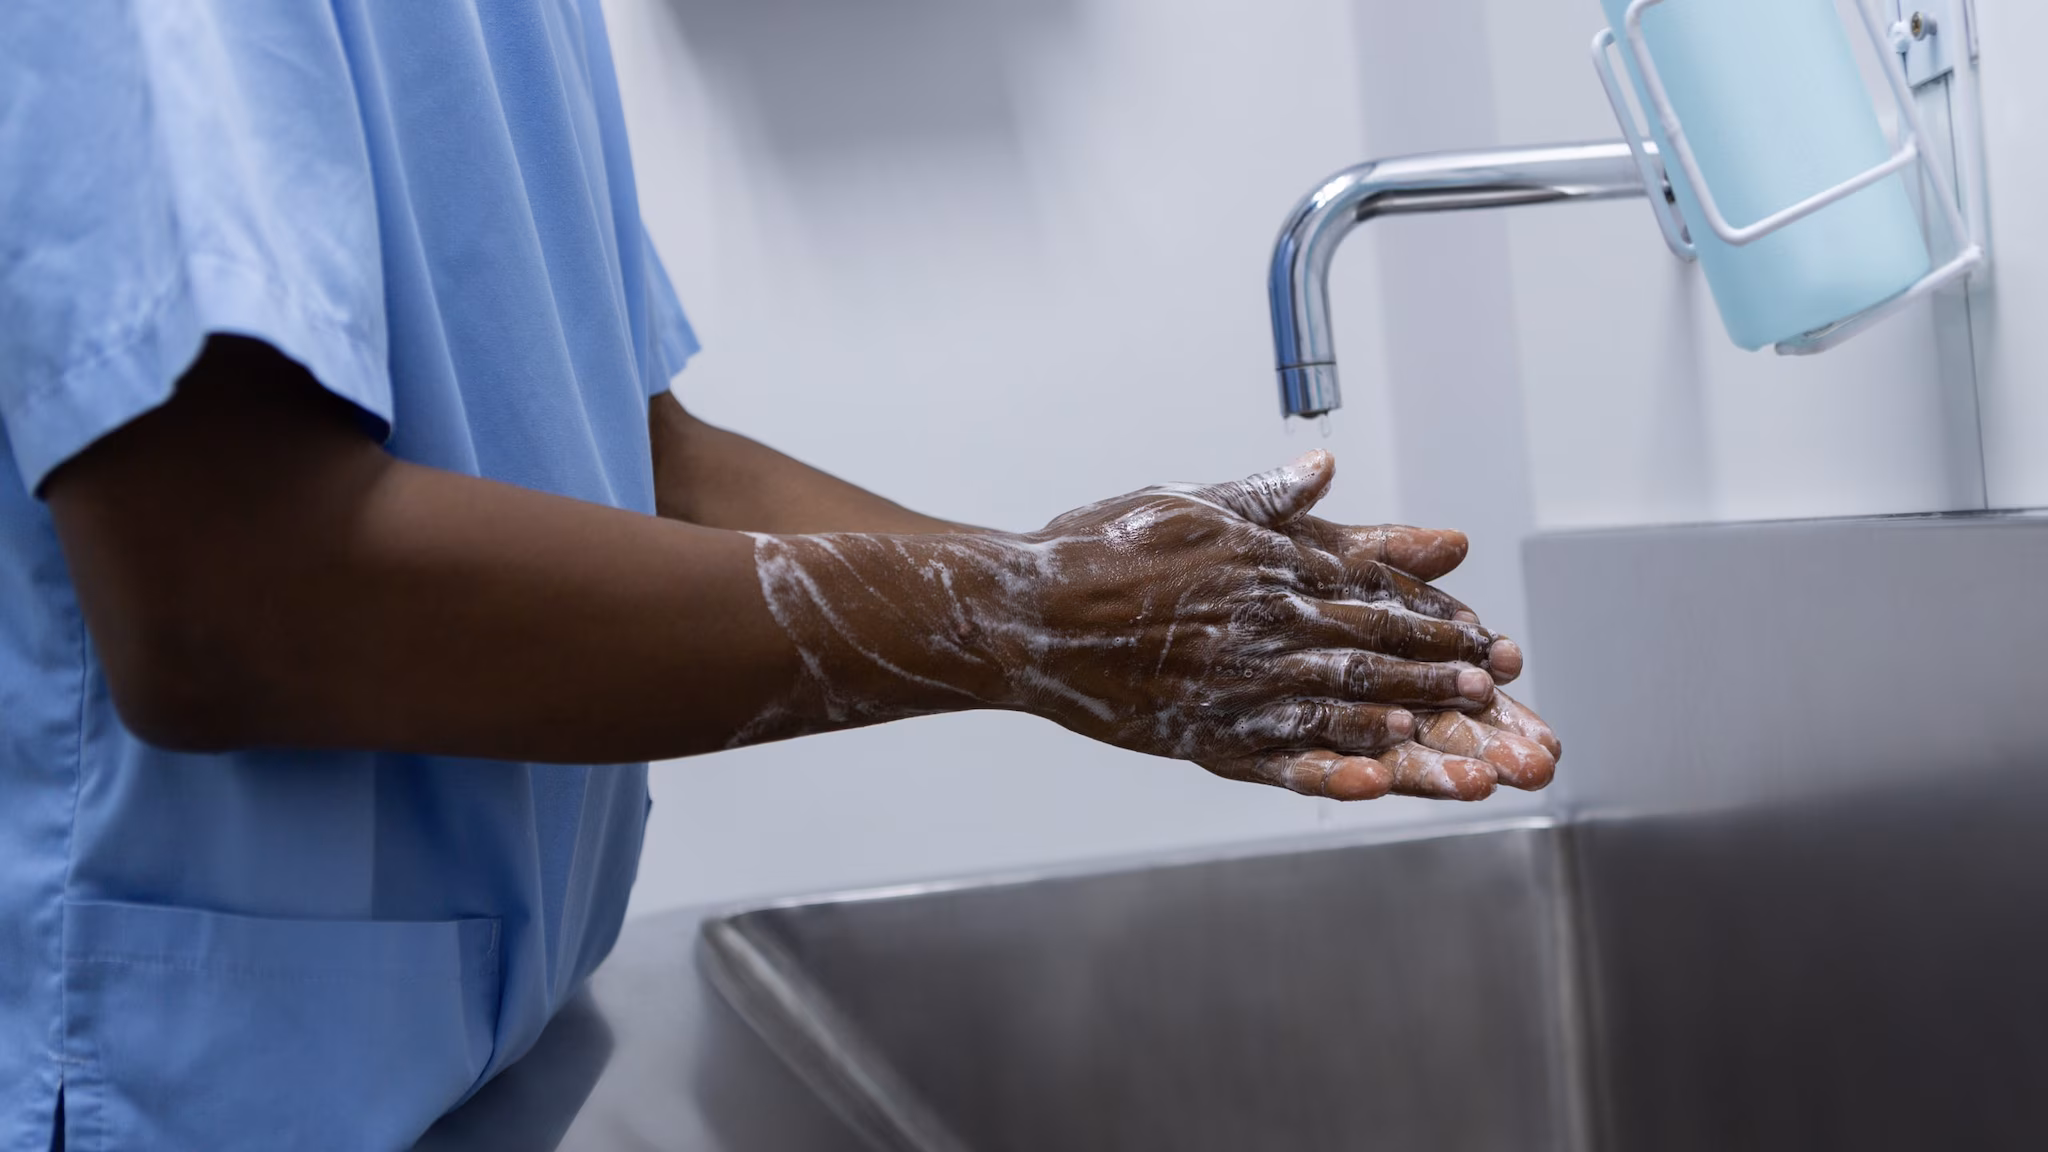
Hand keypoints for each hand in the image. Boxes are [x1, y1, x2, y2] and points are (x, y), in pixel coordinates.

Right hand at [743, 452, 1527, 789]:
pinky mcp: (1195, 730)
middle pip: (1362, 646)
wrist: (1022, 609)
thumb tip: (1323, 469)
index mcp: (1255, 564)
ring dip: (1402, 715)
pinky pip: (1274, 752)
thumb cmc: (1098, 548)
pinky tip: (1374, 775)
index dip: (1427, 613)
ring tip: (1458, 732)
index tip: (1479, 629)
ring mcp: (1225, 681)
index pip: (1362, 589)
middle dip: (1434, 668)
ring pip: (1331, 699)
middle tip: (1494, 686)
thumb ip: (1261, 496)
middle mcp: (1250, 623)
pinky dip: (1332, 763)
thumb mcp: (1185, 502)